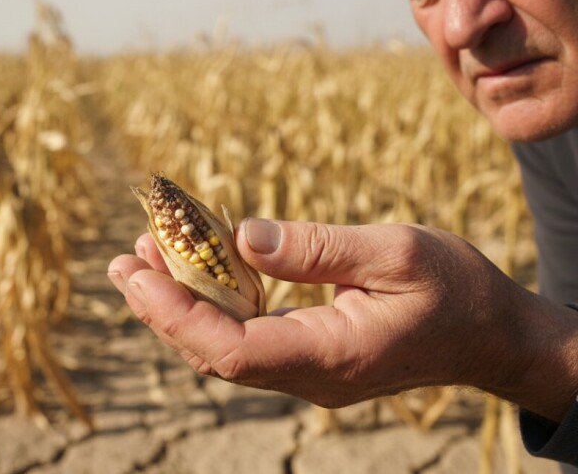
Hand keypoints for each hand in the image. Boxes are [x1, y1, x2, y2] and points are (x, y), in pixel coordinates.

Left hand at [108, 219, 577, 420]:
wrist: (489, 335)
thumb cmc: (454, 291)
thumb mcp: (395, 253)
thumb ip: (317, 248)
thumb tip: (241, 237)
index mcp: (332, 355)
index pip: (233, 350)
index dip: (177, 315)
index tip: (137, 275)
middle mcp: (310, 375)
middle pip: (215, 353)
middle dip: (161, 309)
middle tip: (122, 261)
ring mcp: (307, 370)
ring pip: (224, 348)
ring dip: (180, 305)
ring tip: (142, 257)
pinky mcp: (307, 355)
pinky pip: (245, 337)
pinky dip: (211, 304)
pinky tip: (192, 269)